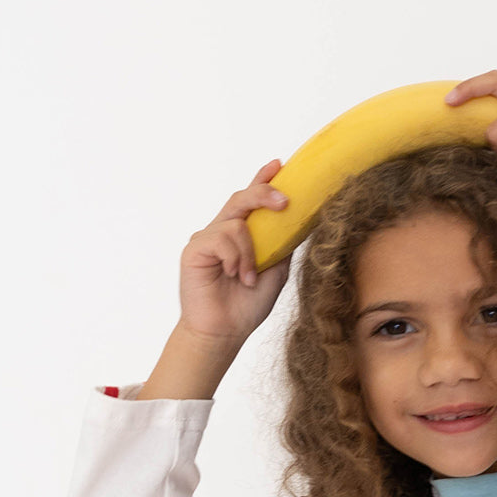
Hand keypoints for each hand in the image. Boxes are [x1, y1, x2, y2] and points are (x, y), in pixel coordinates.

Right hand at [179, 161, 293, 343]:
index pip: (251, 201)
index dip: (262, 180)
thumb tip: (301, 221)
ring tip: (248, 277)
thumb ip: (282, 244)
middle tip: (285, 202)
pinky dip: (235, 258)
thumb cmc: (248, 304)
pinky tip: (232, 276)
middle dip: (264, 193)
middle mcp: (222, 231)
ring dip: (250, 252)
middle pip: (242, 199)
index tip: (278, 165)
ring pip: (236, 223)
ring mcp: (206, 239)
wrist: (225, 331)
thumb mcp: (276, 270)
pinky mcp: (194, 248)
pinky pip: (222, 238)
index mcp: (241, 235)